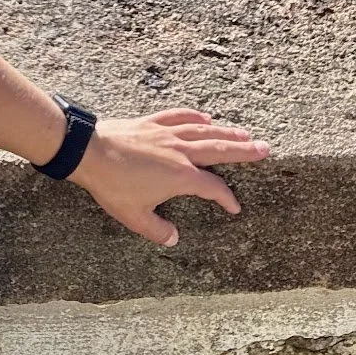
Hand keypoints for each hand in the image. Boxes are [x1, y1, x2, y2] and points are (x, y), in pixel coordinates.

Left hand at [68, 108, 270, 246]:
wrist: (90, 152)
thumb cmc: (112, 185)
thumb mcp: (134, 217)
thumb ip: (157, 231)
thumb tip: (174, 239)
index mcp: (180, 177)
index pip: (213, 188)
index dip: (227, 198)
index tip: (234, 207)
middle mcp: (180, 152)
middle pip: (220, 150)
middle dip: (244, 151)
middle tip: (265, 149)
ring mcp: (167, 134)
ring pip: (204, 131)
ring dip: (226, 132)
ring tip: (244, 134)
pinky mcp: (152, 122)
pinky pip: (179, 116)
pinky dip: (194, 116)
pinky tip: (205, 117)